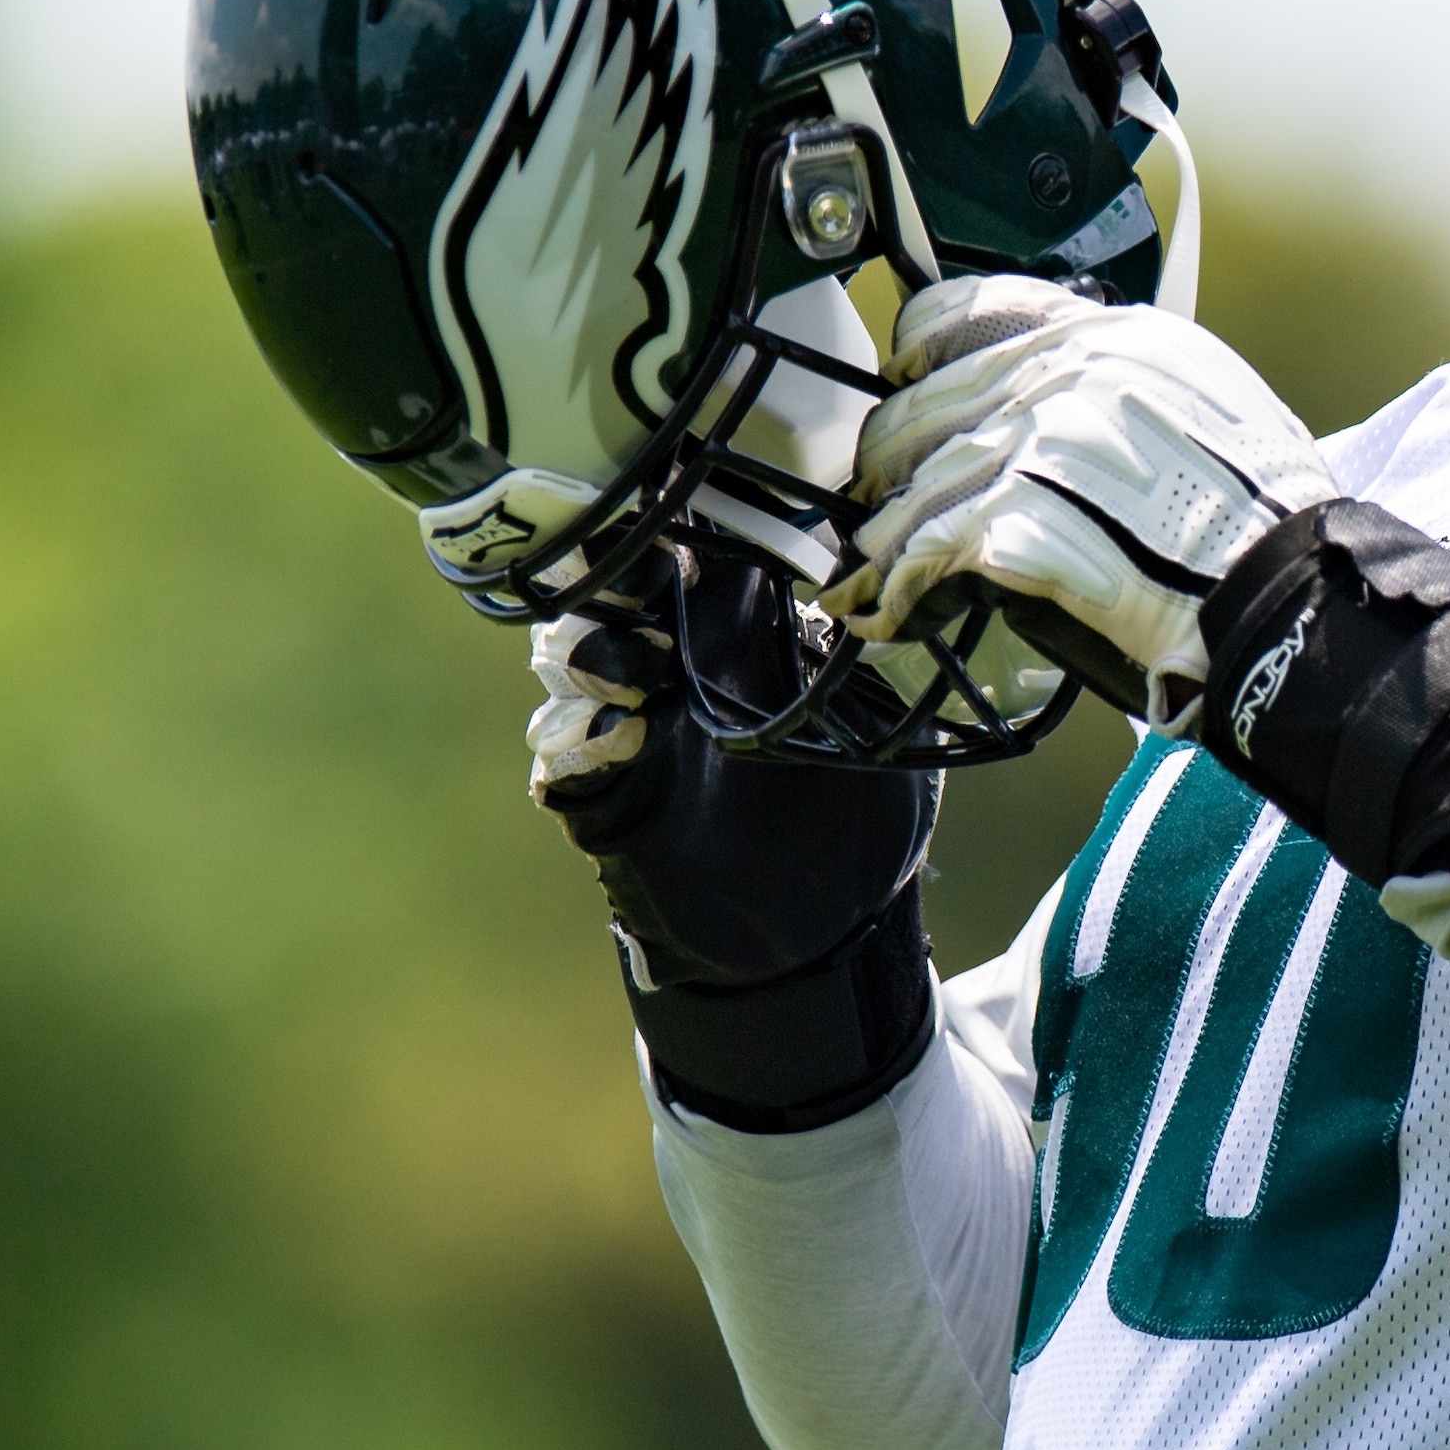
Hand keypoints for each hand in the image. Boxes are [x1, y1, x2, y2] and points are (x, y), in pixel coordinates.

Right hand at [523, 559, 938, 1123]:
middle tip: (642, 578)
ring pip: (566, 661)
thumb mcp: (889, 732)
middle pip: (607, 591)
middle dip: (611, 575)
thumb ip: (872, 666)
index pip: (686, 556)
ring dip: (591, 652)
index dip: (671, 526)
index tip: (681, 513)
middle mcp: (674, 672)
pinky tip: (623, 734)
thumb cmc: (862, 822)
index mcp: (741, 640)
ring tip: (640, 666)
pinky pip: (561, 757)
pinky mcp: (606, 801)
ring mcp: (632, 731)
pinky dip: (577, 738)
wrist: (826, 936)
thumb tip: (888, 589)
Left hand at [829, 278, 1334, 715]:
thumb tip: (1054, 401)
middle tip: (882, 499)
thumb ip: (1116, 381)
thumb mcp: (1205, 397)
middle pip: (923, 405)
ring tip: (877, 573)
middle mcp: (1062, 377)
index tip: (903, 381)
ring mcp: (1033, 445)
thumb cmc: (1264, 515)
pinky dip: (898, 589)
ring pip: (913, 486)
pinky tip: (890, 611)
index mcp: (1107, 336)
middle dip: (892, 462)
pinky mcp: (1014, 521)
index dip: (918, 356)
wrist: (1283, 589)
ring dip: (888, 538)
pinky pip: (921, 553)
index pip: (966, 311)